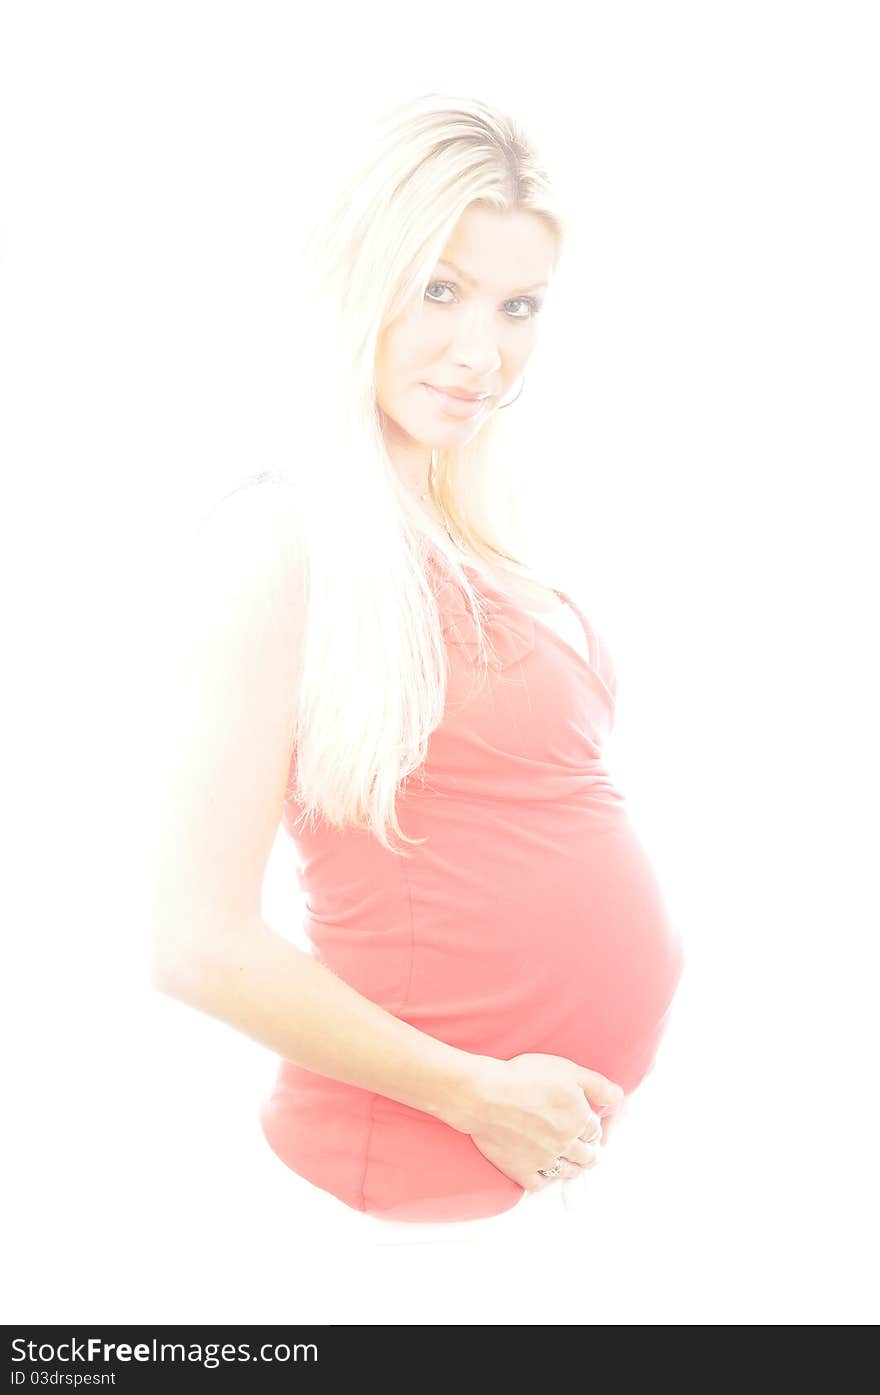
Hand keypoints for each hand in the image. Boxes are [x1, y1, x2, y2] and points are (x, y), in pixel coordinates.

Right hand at [458, 1052, 624, 1191]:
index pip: (595, 1131)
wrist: (485, 1095)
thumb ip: (598, 1086)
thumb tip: (618, 1099)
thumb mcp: (567, 1070)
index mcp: (580, 1120)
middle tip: (588, 1152)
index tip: (590, 1127)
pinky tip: (542, 1173)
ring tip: (573, 1164)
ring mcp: (544, 1160)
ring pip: (568, 1171)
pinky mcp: (522, 1171)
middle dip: (589, 1153)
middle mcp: (566, 1144)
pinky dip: (544, 1180)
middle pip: (587, 1156)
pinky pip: (539, 1184)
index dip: (593, 1127)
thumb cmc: (524, 1077)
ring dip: (574, 1168)